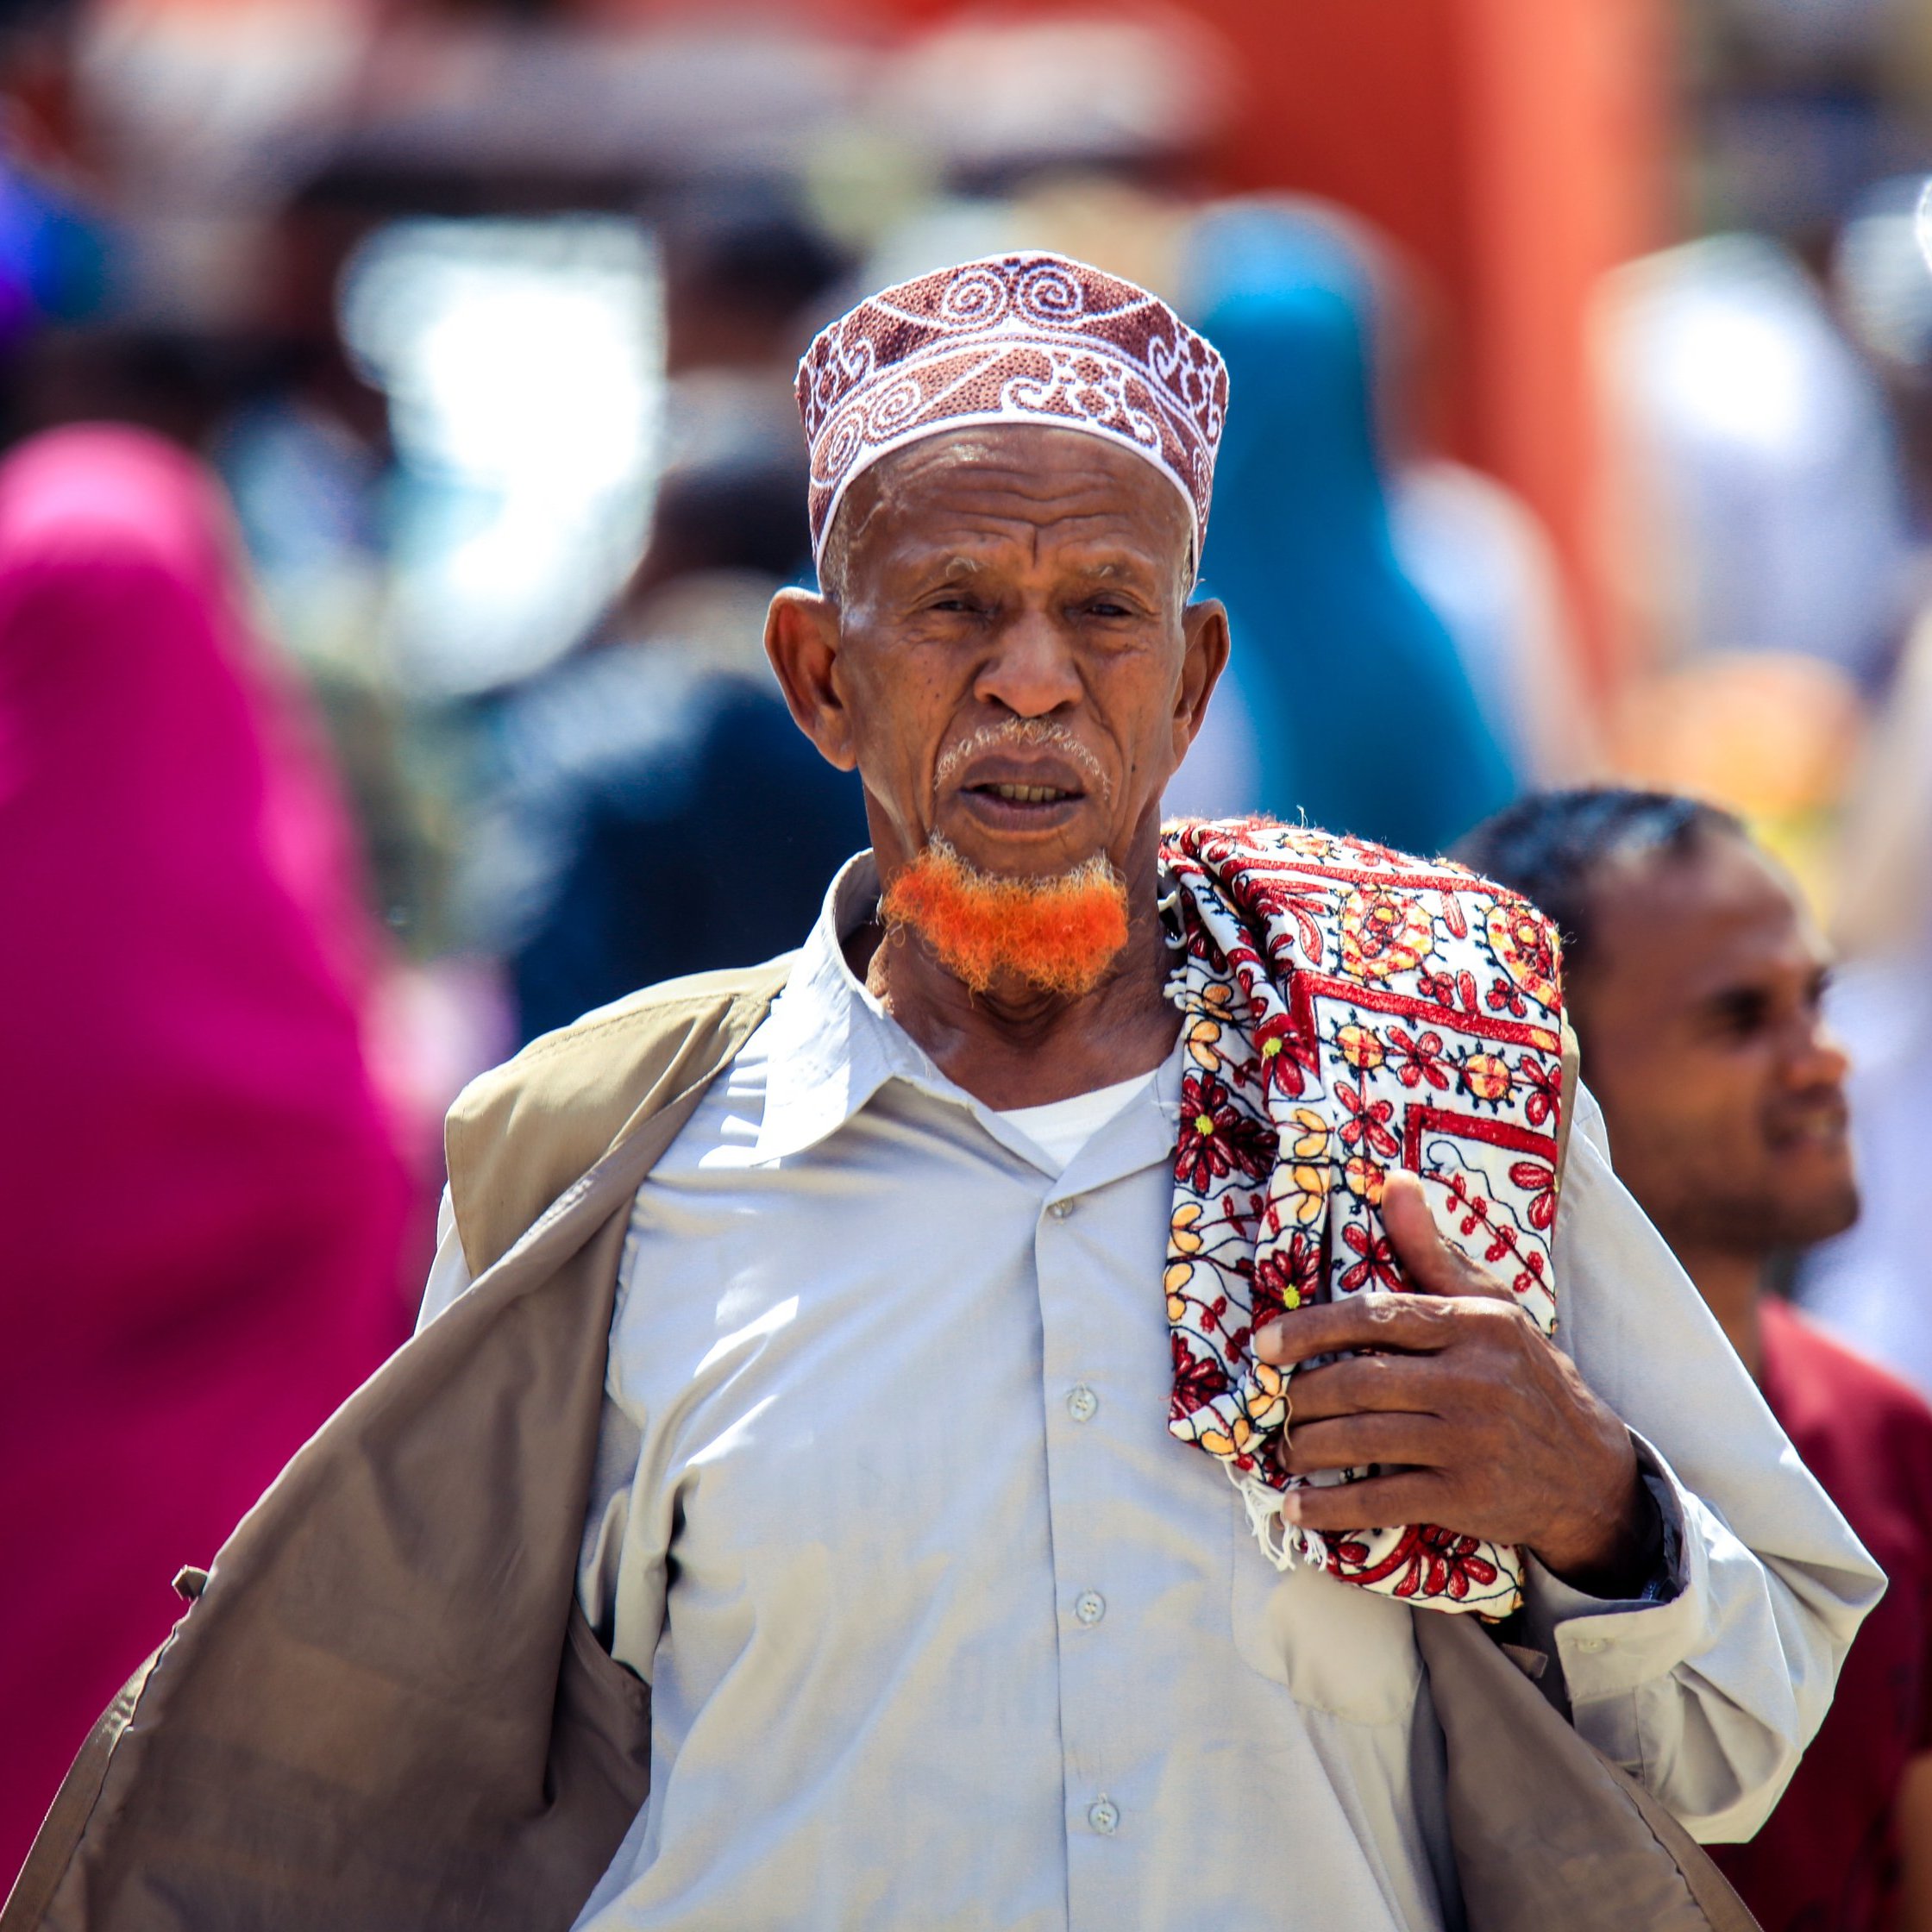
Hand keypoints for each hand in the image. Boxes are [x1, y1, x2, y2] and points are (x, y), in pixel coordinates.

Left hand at [1254, 1173, 1656, 1597]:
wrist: (1589, 1471)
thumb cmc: (1524, 1375)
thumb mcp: (1491, 1306)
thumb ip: (1433, 1250)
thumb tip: (1393, 1181)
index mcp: (1474, 1324)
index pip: (1375, 1316)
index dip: (1311, 1329)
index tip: (1266, 1344)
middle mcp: (1474, 1380)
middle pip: (1359, 1382)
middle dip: (1301, 1396)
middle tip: (1274, 1404)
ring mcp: (1471, 1441)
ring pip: (1362, 1440)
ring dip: (1306, 1447)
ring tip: (1284, 1448)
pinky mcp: (1467, 1497)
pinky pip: (1382, 1500)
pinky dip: (1331, 1507)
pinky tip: (1296, 1507)